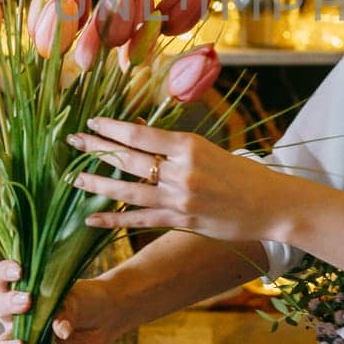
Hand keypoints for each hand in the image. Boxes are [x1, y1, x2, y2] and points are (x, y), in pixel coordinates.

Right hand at [0, 259, 119, 343]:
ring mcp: (21, 336)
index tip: (19, 271)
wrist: (101, 320)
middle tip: (27, 303)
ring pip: (2, 342)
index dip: (5, 272)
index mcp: (23, 288)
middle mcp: (16, 313)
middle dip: (11, 305)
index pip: (2, 277)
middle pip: (1, 307)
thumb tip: (61, 330)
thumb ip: (67, 311)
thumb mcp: (78, 300)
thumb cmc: (86, 301)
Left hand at [65, 118, 285, 245]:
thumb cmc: (242, 174)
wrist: (272, 205)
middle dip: (97, 148)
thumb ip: (174, 146)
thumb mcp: (208, 150)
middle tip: (72, 141)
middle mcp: (182, 171)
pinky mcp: (182, 221)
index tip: (92, 122)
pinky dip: (113, 219)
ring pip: (128, 189)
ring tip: (73, 177)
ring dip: (97, 183)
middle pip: (130, 158)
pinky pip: (140, 219)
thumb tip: (139, 132)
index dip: (112, 127)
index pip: (141, 134)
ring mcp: (180, 198)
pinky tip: (91, 217)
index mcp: (189, 146)